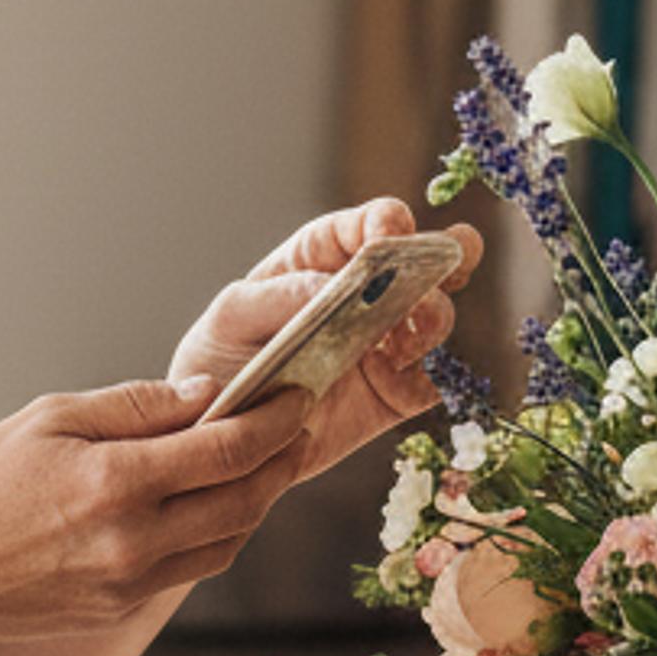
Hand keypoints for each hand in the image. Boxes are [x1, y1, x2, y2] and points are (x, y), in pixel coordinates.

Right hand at [0, 374, 320, 642]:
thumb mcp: (50, 417)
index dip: (276, 420)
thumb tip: (207, 394)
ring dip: (258, 501)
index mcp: (114, 483)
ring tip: (265, 461)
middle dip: (282, 460)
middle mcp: (131, 542)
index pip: (227, 449)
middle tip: (297, 426)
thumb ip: (136, 406)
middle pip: (245, 501)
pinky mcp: (121, 611)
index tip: (298, 395)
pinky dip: (218, 532)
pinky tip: (214, 502)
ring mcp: (129, 585)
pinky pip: (192, 569)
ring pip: (228, 542)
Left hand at [167, 199, 484, 480]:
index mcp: (328, 257)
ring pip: (436, 320)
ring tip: (402, 341)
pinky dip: (425, 379)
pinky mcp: (396, 393)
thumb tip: (329, 286)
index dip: (390, 222)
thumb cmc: (220, 356)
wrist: (220, 433)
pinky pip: (431, 383)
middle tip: (424, 283)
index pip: (372, 224)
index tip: (391, 236)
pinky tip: (395, 380)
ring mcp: (388, 343)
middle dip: (436, 264)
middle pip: (424, 263)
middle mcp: (369, 294)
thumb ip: (276, 297)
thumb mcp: (231, 316)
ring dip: (431, 324)